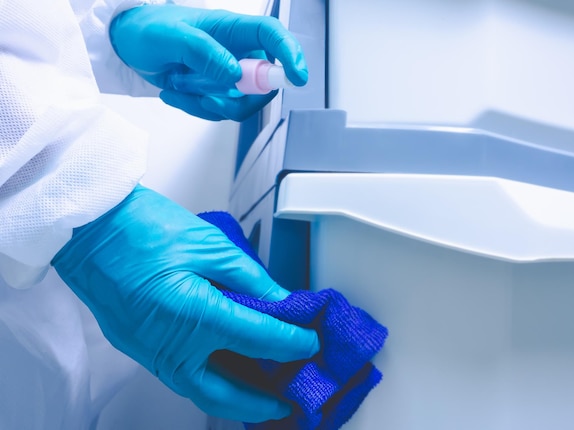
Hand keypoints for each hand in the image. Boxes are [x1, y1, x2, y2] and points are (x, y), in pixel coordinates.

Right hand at [51, 185, 318, 422]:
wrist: (89, 226)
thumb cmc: (141, 226)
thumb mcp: (210, 245)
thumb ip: (250, 278)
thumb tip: (279, 299)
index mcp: (195, 315)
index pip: (261, 340)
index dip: (292, 343)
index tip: (309, 343)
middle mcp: (171, 345)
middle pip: (227, 391)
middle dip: (261, 401)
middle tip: (287, 400)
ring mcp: (150, 352)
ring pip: (200, 391)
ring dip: (233, 397)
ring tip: (260, 394)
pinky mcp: (138, 348)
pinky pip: (180, 376)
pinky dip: (207, 381)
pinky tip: (223, 372)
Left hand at [109, 4, 307, 120]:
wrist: (128, 45)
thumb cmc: (147, 29)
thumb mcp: (169, 36)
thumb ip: (202, 52)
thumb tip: (233, 74)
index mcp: (232, 28)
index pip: (272, 36)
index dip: (290, 54)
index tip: (296, 77)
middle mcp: (237, 51)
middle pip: (263, 82)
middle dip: (238, 98)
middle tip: (208, 97)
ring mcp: (229, 73)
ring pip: (242, 103)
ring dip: (211, 105)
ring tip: (180, 89)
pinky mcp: (218, 90)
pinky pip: (222, 110)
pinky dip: (199, 109)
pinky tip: (177, 93)